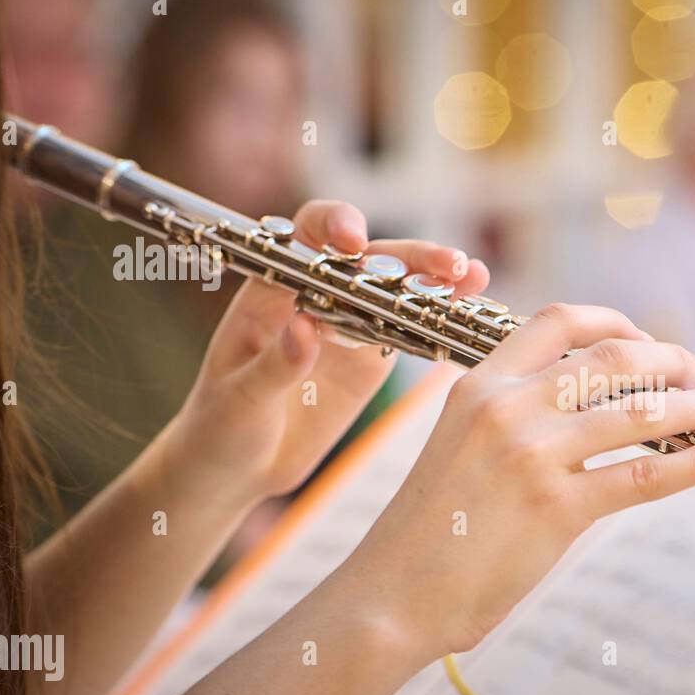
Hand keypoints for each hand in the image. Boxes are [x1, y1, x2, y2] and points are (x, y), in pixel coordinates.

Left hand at [159, 200, 489, 508]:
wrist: (239, 467)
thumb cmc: (221, 426)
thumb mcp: (238, 399)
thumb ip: (273, 364)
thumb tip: (305, 328)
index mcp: (272, 290)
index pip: (305, 236)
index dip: (332, 227)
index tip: (353, 241)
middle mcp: (317, 297)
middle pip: (370, 258)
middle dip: (411, 256)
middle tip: (447, 265)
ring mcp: (350, 327)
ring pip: (399, 292)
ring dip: (438, 282)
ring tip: (473, 279)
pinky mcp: (373, 359)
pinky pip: (410, 334)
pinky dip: (441, 323)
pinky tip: (472, 315)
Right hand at [337, 303, 694, 660]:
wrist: (390, 596)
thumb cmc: (430, 529)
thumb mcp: (459, 445)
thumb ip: (514, 414)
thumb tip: (592, 406)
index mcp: (480, 381)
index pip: (564, 320)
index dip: (622, 324)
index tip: (657, 344)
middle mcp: (508, 405)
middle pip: (618, 358)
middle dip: (681, 361)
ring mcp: (534, 454)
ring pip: (645, 411)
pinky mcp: (557, 508)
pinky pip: (649, 474)